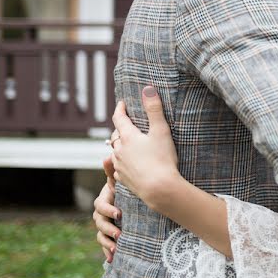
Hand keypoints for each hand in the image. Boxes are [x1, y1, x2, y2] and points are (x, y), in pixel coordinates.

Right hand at [93, 156, 120, 261]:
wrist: (131, 201)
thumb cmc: (125, 189)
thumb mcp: (121, 181)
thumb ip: (114, 171)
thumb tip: (108, 156)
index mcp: (104, 200)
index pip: (100, 206)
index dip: (108, 210)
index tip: (119, 214)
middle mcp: (101, 214)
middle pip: (99, 223)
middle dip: (108, 229)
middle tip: (120, 234)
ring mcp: (104, 225)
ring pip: (100, 235)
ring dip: (107, 242)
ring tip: (116, 248)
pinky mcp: (109, 235)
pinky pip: (104, 245)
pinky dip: (107, 252)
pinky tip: (112, 259)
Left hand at [110, 86, 179, 210]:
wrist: (159, 189)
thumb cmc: (162, 159)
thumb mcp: (161, 131)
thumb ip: (154, 109)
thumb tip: (148, 88)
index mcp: (128, 137)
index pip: (119, 118)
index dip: (120, 109)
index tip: (122, 103)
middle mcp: (119, 150)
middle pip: (115, 136)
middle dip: (120, 128)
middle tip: (127, 124)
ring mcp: (119, 165)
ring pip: (115, 152)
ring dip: (120, 146)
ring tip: (128, 145)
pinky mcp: (122, 179)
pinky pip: (118, 167)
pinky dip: (122, 162)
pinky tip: (129, 164)